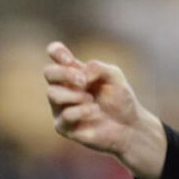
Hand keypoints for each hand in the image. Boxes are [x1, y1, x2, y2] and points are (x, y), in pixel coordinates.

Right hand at [42, 41, 166, 178]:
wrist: (129, 126)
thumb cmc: (120, 100)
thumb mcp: (115, 77)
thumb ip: (98, 68)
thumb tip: (82, 73)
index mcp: (74, 72)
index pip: (56, 55)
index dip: (57, 52)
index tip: (69, 59)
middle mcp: (64, 88)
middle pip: (49, 72)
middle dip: (64, 74)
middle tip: (83, 80)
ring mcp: (61, 107)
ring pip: (52, 93)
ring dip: (74, 95)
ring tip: (91, 99)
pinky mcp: (64, 126)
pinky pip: (64, 115)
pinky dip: (80, 111)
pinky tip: (94, 110)